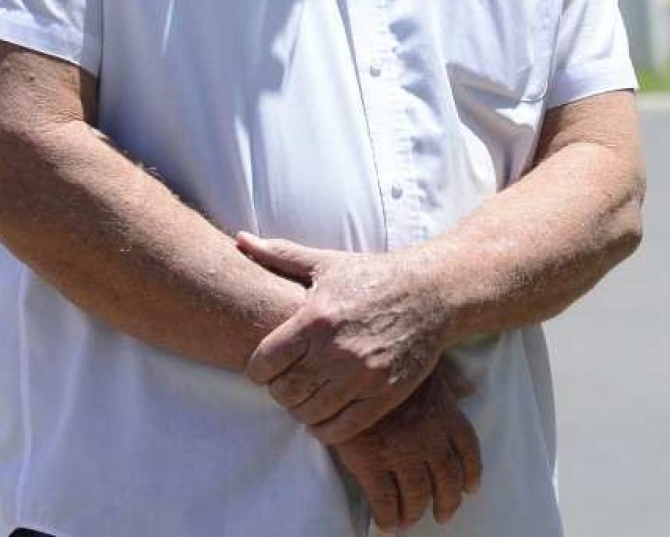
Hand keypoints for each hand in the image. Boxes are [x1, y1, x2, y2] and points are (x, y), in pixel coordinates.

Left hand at [238, 232, 450, 442]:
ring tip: (307, 395)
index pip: (263, 365)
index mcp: (316, 319)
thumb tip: (238, 239)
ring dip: (301, 409)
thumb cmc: (374, 276)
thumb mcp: (326, 263)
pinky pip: (339, 429)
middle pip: (283, 393)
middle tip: (288, 381)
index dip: (258, 370)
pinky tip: (326, 414)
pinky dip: (325, 428)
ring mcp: (362, 376)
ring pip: (309, 414)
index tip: (268, 366)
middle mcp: (336, 351)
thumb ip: (278, 254)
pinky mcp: (384, 394)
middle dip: (279, 390)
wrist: (431, 292)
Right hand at [330, 361, 483, 531]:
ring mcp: (401, 451)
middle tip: (443, 515)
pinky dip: (388, 517)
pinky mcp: (370, 462)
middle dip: (447, 502)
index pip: (468, 449)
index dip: (471, 473)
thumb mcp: (427, 366)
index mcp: (445, 413)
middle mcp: (429, 436)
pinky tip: (386, 524)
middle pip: (447, 479)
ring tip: (409, 522)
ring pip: (417, 494)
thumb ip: (451, 381)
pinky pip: (384, 500)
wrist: (350, 367)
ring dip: (415, 513)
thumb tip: (470, 388)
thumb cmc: (390, 364)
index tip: (469, 488)